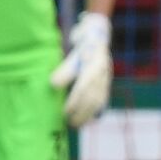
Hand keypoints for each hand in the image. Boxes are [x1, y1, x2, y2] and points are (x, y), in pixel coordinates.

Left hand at [50, 12, 111, 127]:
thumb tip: (53, 85)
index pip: (85, 87)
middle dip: (82, 112)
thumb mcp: (72, 54)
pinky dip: (96, 112)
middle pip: (93, 97)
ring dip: (88, 115)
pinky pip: (103, 100)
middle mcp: (103, 73)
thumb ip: (65, 70)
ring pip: (99, 101)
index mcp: (94, 64)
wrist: (97, 34)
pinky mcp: (106, 83)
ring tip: (76, 125)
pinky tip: (88, 120)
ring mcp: (106, 79)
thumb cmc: (81, 43)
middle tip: (69, 123)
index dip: (75, 101)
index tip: (65, 111)